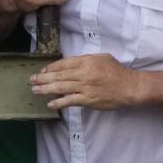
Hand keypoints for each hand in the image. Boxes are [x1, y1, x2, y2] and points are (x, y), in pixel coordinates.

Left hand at [31, 53, 145, 110]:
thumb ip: (84, 60)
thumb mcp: (101, 58)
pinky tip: (50, 104)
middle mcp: (83, 74)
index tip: (42, 70)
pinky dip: (58, 103)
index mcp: (85, 62)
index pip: (62, 64)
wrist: (131, 87)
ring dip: (45, 89)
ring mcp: (85, 87)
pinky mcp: (88, 100)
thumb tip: (69, 64)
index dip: (50, 68)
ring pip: (60, 88)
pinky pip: (70, 101)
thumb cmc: (117, 71)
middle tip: (31, 80)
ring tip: (35, 90)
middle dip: (42, 78)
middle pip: (58, 75)